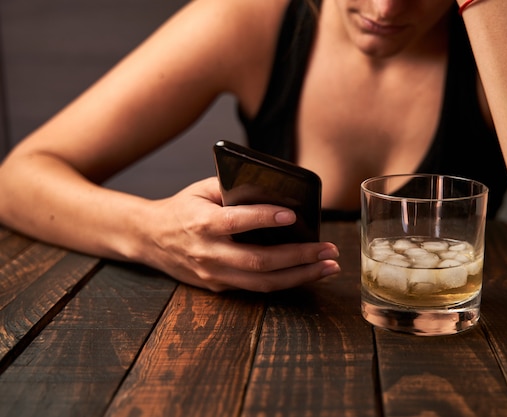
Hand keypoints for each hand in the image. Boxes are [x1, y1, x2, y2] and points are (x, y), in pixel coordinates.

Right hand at [143, 177, 340, 291]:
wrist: (149, 239)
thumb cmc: (181, 208)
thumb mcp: (201, 189)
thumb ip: (233, 187)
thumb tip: (274, 188)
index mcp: (202, 223)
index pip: (237, 222)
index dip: (265, 219)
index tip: (293, 215)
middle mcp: (209, 253)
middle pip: (259, 261)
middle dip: (299, 257)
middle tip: (328, 249)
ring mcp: (214, 275)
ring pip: (263, 282)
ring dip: (300, 276)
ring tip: (328, 266)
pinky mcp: (218, 287)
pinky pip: (256, 288)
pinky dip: (285, 281)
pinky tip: (307, 273)